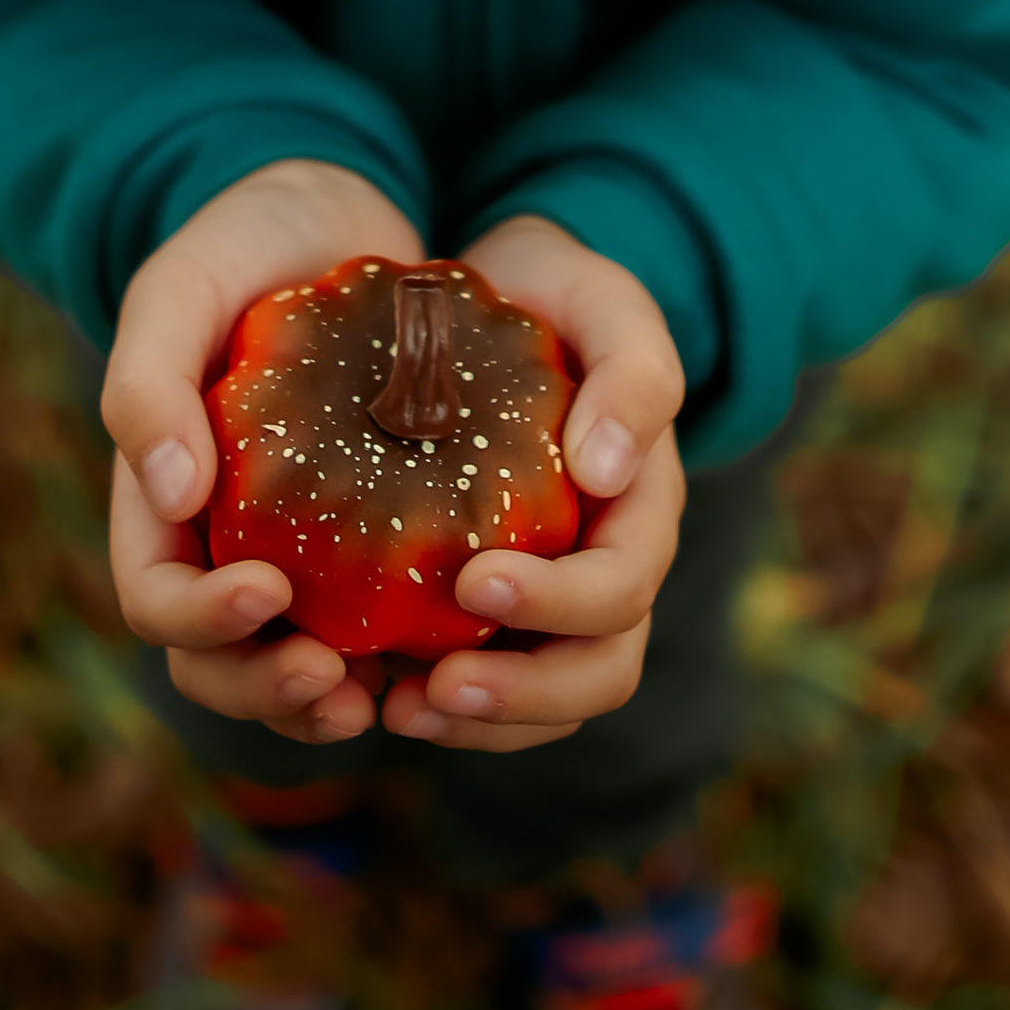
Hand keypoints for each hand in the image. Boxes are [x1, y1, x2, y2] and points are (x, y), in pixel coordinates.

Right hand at [103, 158, 421, 748]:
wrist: (322, 214)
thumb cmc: (237, 245)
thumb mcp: (178, 289)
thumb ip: (149, 381)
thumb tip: (170, 496)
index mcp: (161, 502)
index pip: (159, 598)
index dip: (201, 622)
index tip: (266, 592)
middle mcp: (221, 544)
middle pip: (220, 661)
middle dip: (268, 690)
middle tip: (336, 681)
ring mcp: (293, 549)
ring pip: (293, 662)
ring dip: (326, 699)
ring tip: (384, 697)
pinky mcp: (365, 536)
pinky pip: (367, 620)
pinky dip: (392, 654)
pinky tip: (442, 652)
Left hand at [379, 211, 686, 756]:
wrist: (509, 288)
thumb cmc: (563, 294)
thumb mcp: (609, 305)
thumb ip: (633, 375)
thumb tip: (609, 473)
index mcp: (641, 513)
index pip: (621, 592)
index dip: (558, 607)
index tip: (474, 581)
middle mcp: (604, 570)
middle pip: (593, 675)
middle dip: (520, 697)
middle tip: (431, 689)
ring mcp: (550, 596)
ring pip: (539, 701)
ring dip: (475, 721)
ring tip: (392, 708)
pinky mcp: (488, 603)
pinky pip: (480, 679)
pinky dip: (435, 700)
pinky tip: (368, 687)